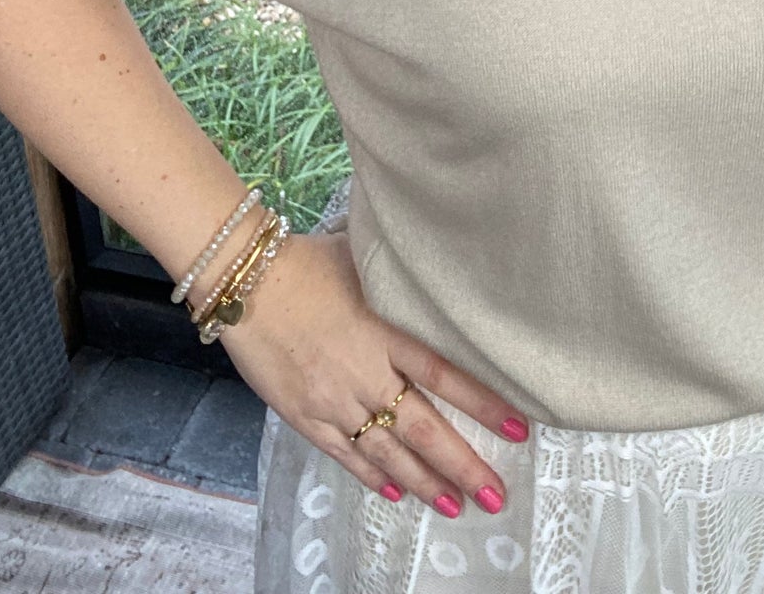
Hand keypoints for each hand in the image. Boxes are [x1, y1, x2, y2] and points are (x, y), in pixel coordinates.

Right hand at [210, 228, 528, 518]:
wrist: (244, 283)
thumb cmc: (306, 261)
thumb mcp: (363, 257)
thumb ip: (399, 273)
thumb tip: (433, 259)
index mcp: (384, 331)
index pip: (444, 374)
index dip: (483, 403)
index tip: (519, 428)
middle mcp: (364, 372)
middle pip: (422, 427)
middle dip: (461, 464)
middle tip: (494, 494)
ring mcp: (333, 399)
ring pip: (387, 451)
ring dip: (423, 481)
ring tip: (454, 505)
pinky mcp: (304, 415)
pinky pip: (344, 454)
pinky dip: (372, 475)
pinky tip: (395, 491)